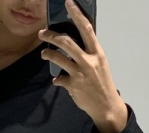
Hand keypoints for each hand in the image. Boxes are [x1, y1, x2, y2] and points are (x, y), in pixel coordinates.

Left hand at [38, 0, 127, 132]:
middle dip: (51, 36)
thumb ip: (88, 53)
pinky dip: (57, 79)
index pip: (86, 28)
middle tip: (42, 33)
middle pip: (66, 42)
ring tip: (44, 53)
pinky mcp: (73, 86)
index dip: (76, 14)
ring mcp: (80, 74)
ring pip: (58, 58)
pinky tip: (57, 80)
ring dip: (48, 54)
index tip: (68, 3)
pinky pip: (59, 79)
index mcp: (97, 53)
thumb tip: (73, 44)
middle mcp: (88, 61)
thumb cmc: (103, 83)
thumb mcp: (100, 64)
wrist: (106, 106)